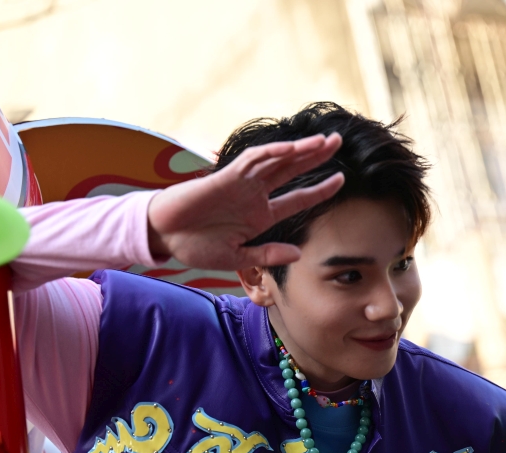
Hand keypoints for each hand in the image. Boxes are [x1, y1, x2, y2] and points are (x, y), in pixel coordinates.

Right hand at [146, 134, 344, 269]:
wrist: (163, 237)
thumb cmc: (196, 246)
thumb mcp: (238, 258)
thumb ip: (268, 255)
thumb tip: (299, 254)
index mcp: (261, 214)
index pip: (298, 199)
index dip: (320, 189)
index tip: (341, 180)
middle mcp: (255, 195)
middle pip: (292, 170)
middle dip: (316, 156)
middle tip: (339, 142)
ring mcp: (242, 184)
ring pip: (277, 161)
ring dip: (300, 150)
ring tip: (325, 141)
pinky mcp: (226, 177)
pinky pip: (252, 161)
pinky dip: (272, 153)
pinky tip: (291, 148)